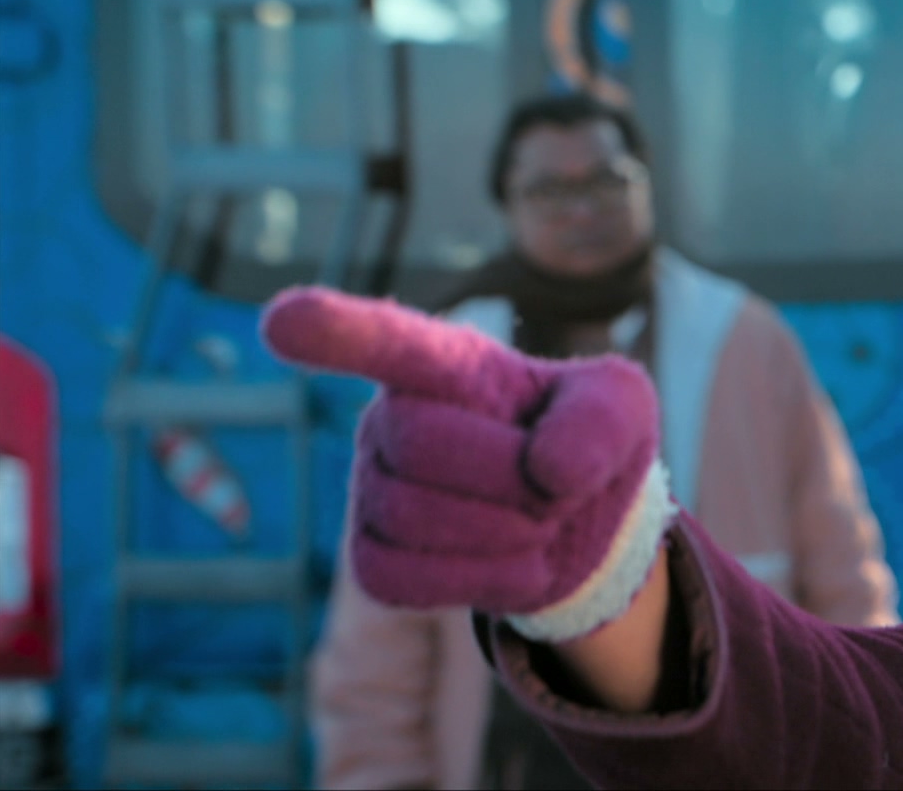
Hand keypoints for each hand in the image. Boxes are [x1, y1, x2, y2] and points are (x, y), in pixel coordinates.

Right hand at [261, 287, 663, 625]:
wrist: (580, 525)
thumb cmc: (587, 441)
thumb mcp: (621, 408)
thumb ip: (599, 421)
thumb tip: (547, 472)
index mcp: (447, 364)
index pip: (386, 340)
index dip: (336, 331)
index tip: (282, 321)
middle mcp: (392, 417)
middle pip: (422, 444)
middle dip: (510, 475)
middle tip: (557, 487)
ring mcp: (372, 488)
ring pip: (412, 517)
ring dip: (507, 534)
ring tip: (541, 524)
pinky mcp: (372, 557)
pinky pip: (401, 579)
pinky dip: (479, 582)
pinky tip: (517, 564)